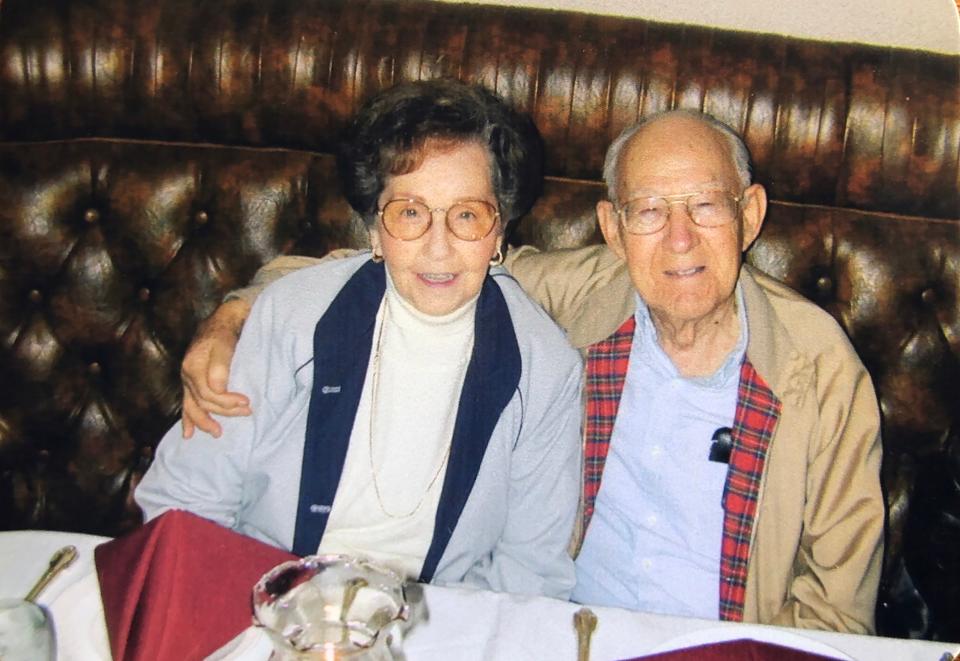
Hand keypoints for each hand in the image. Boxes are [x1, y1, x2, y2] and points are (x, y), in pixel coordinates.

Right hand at [181, 299, 252, 437]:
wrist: (221, 320)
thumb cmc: (224, 332)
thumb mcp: (224, 345)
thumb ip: (220, 367)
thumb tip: (217, 389)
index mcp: (192, 366)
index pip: (209, 393)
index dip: (227, 401)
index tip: (247, 402)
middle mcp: (186, 375)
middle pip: (203, 401)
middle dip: (224, 410)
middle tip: (246, 413)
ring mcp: (187, 380)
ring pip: (192, 406)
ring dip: (204, 421)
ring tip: (217, 433)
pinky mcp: (191, 382)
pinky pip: (187, 404)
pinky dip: (188, 419)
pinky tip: (188, 433)